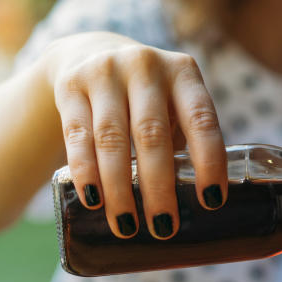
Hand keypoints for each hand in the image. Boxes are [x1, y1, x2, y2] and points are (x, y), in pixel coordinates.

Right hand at [43, 31, 227, 238]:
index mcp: (183, 73)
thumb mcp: (173, 104)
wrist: (90, 52)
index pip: (202, 120)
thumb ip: (184, 141)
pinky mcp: (71, 86)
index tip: (211, 202)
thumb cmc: (147, 98)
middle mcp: (145, 66)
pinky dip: (85, 172)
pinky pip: (78, 136)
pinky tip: (93, 200)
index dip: (208, 161)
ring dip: (119, 189)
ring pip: (112, 139)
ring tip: (126, 225)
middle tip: (164, 228)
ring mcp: (105, 72)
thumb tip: (194, 206)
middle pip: (152, 135)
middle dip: (158, 187)